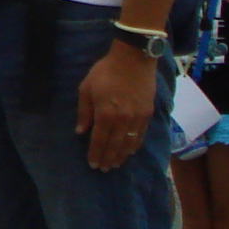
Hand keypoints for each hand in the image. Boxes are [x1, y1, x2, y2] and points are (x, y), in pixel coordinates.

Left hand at [76, 46, 155, 172]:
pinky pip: (141, 135)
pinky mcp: (148, 114)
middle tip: (104, 169)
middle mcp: (122, 120)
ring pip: (129, 143)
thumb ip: (84, 112)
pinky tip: (130, 151)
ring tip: (115, 164)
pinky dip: (135, 145)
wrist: (133, 59)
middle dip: (108, 159)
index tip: (93, 165)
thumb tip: (80, 132)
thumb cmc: (105, 72)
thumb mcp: (86, 89)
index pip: (99, 141)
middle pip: (115, 145)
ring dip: (122, 156)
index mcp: (105, 115)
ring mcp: (137, 118)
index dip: (95, 154)